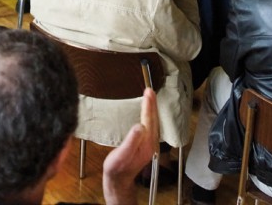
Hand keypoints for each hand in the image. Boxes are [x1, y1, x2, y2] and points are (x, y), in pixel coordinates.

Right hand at [102, 88, 158, 204]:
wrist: (118, 180)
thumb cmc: (117, 168)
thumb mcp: (121, 154)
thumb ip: (131, 141)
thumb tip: (140, 125)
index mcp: (146, 144)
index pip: (149, 120)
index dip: (148, 106)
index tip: (148, 92)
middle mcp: (151, 143)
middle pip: (154, 120)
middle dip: (152, 104)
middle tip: (150, 90)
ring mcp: (149, 145)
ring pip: (153, 123)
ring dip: (152, 109)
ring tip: (150, 97)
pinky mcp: (145, 145)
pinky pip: (150, 126)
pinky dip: (149, 116)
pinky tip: (147, 113)